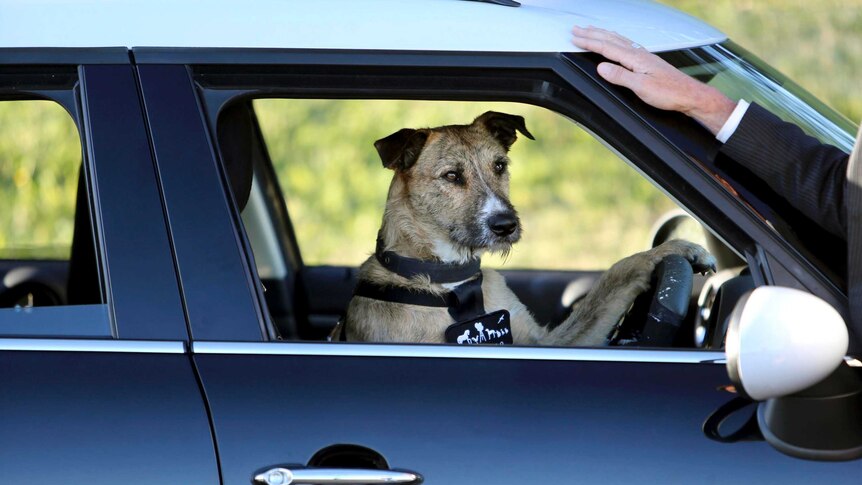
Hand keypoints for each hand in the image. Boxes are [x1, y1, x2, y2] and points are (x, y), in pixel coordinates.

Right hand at [571, 26, 735, 134]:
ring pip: (619, 40)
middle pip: (611, 39)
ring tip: (591, 30)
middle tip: (577, 29)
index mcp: (635, 58)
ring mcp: (644, 56)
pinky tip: (615, 41)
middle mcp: (639, 53)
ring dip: (602, 34)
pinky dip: (615, 39)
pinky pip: (626, 44)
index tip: (575, 38)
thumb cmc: (669, 93)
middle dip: (592, 34)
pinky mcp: (648, 61)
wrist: (690, 95)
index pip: (607, 47)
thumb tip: (601, 67)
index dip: (589, 42)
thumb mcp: (641, 87)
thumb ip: (620, 76)